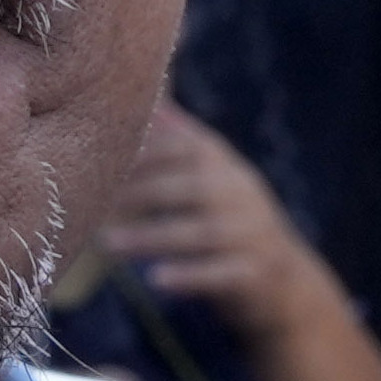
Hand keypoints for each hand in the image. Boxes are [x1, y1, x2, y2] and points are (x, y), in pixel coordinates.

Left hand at [108, 108, 335, 339]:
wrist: (287, 283)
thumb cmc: (232, 223)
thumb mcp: (216, 178)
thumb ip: (184, 142)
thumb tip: (152, 97)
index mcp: (229, 168)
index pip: (188, 148)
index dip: (145, 153)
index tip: (100, 162)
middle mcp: (244, 195)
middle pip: (191, 187)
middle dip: (140, 194)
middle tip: (93, 206)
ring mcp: (254, 235)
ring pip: (199, 232)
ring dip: (150, 237)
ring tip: (106, 245)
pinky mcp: (256, 275)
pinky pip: (221, 274)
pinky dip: (189, 276)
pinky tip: (156, 280)